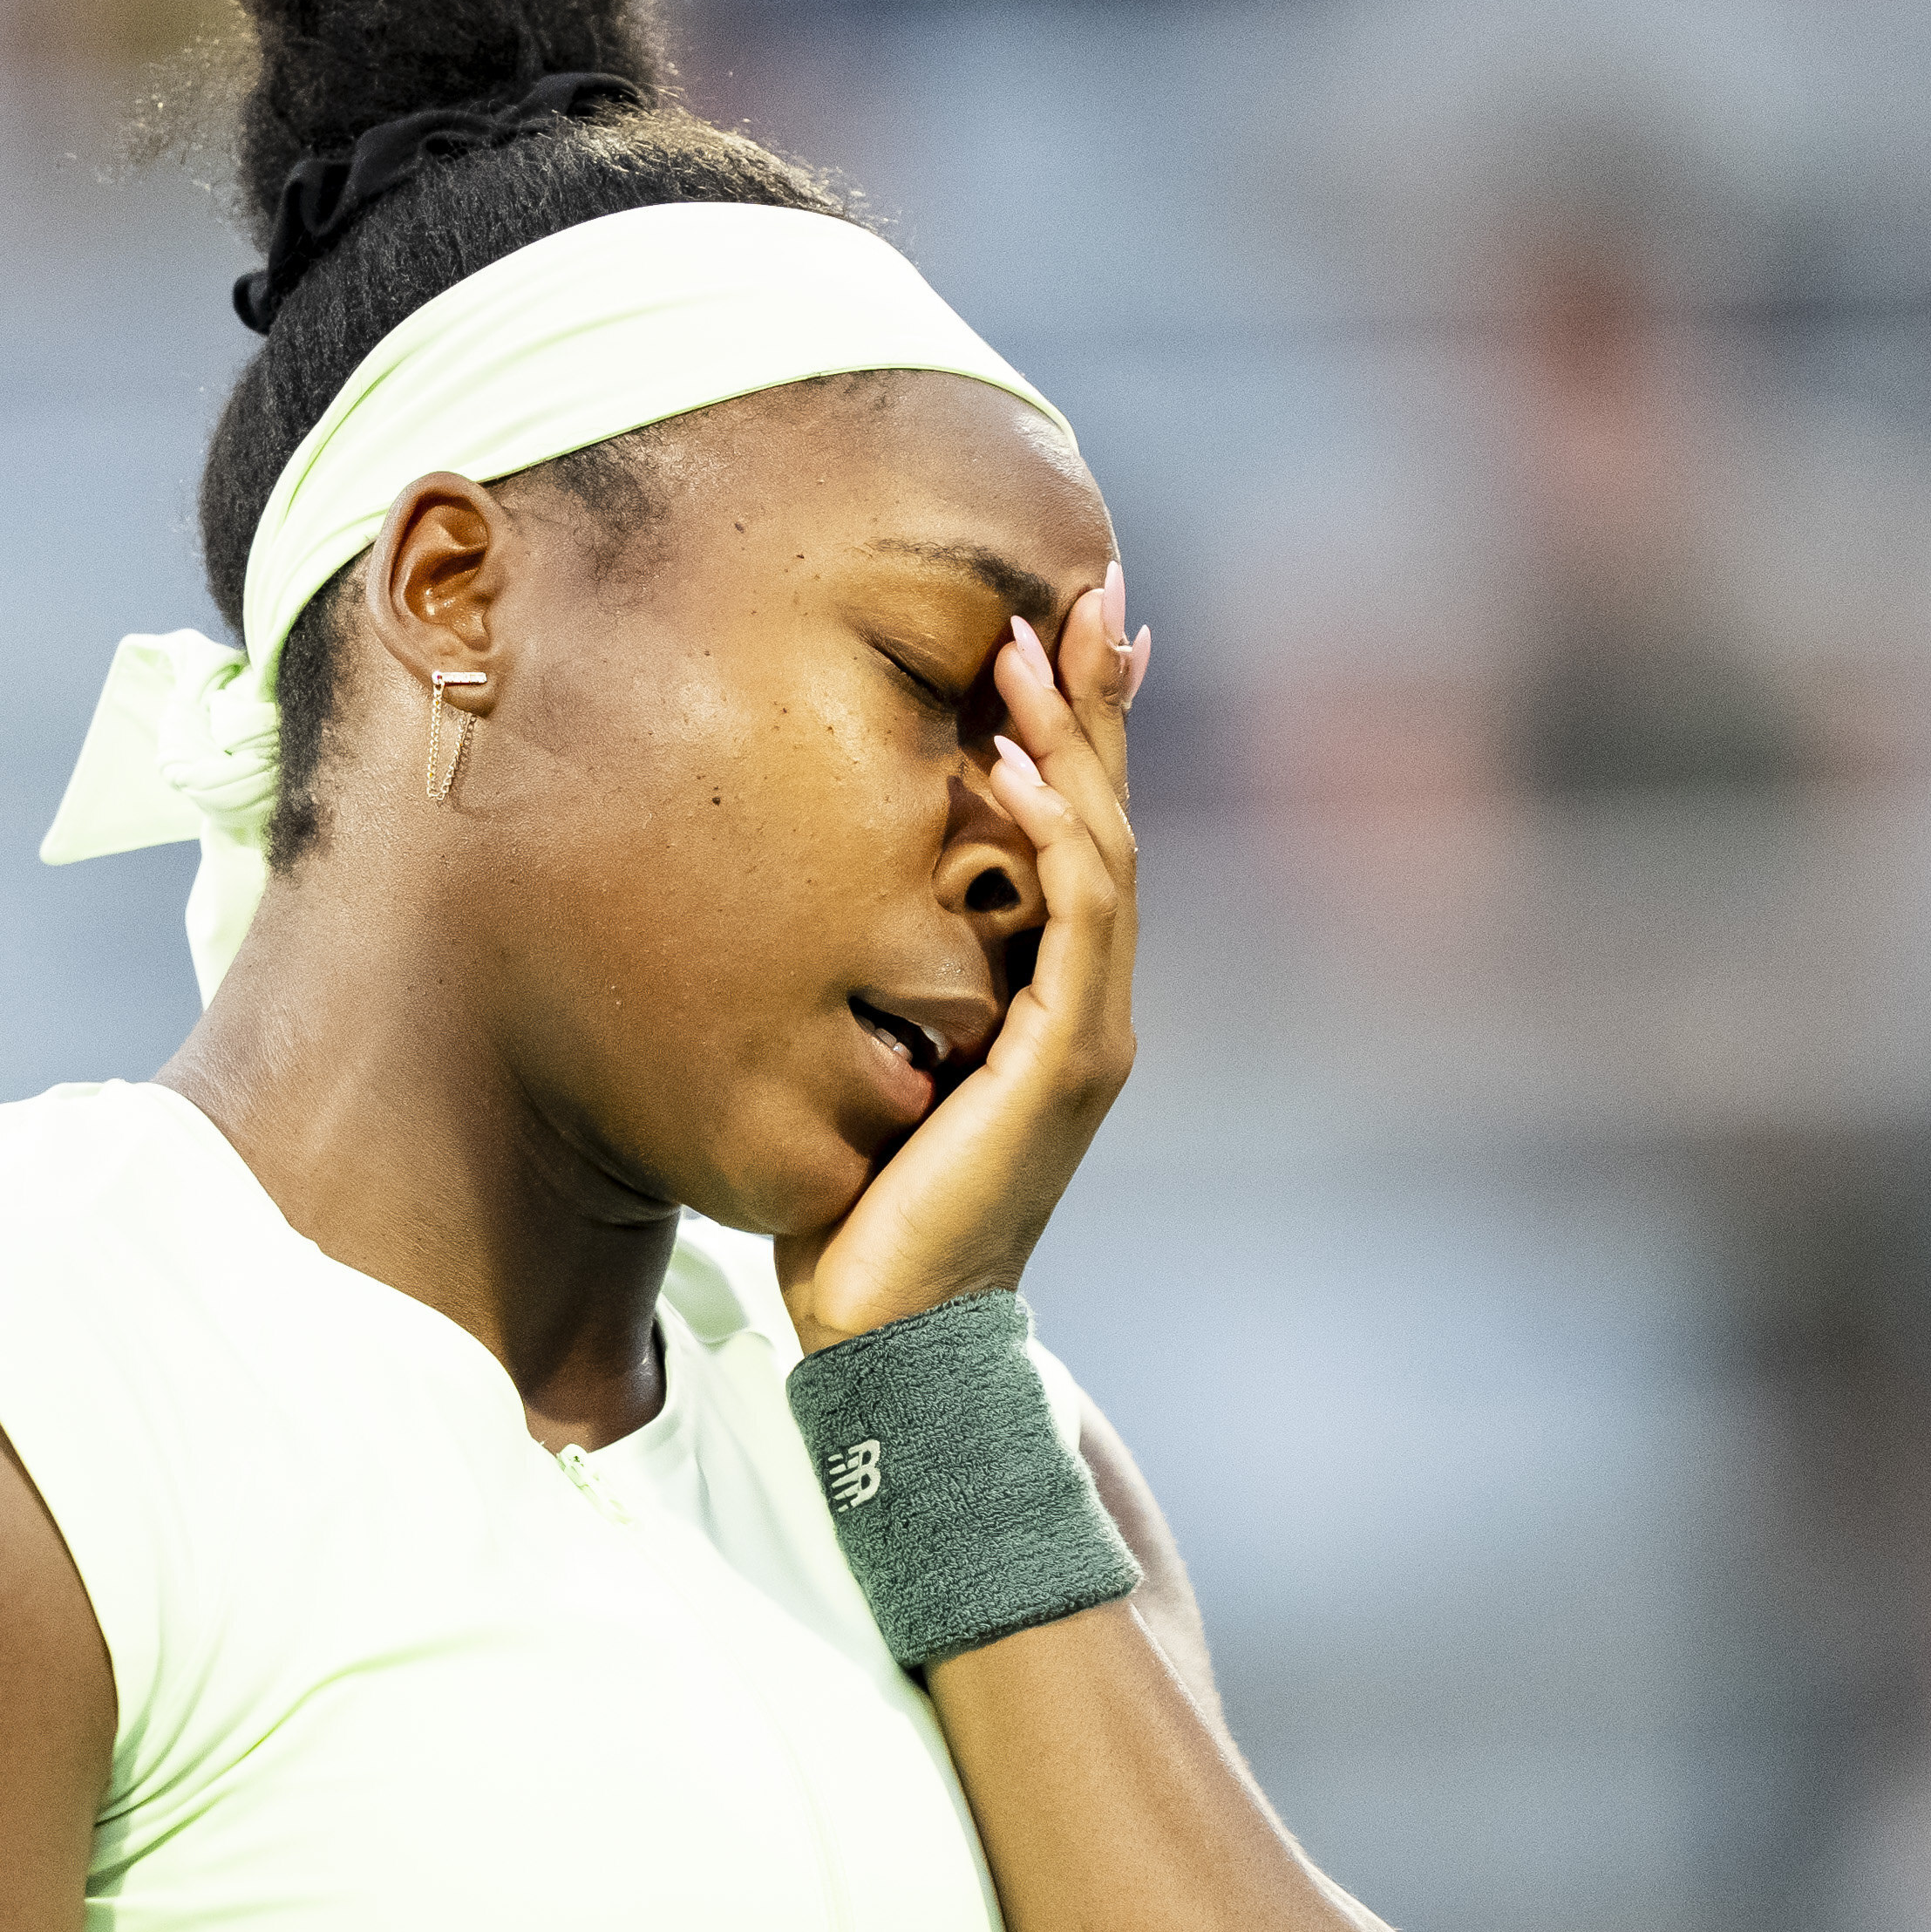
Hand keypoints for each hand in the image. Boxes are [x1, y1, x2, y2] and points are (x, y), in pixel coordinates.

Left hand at [778, 564, 1143, 1353]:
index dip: (1080, 736)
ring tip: (1032, 641)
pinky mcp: (1064, 1064)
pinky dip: (1059, 834)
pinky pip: (1076, 921)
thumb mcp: (869, 1074)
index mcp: (1051, 1004)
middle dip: (1094, 701)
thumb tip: (821, 923)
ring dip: (1073, 739)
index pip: (1079, 840)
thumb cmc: (860, 1222)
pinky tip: (1026, 766)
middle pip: (1109, 818)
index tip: (1060, 634)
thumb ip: (880, 1000)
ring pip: (1103, 851)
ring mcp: (1087, 1033)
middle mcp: (1089, 1008)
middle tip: (1078, 589)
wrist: (889, 1342)